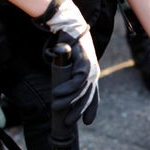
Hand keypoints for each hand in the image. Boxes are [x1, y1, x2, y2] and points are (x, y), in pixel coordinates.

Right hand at [38, 0, 100, 125]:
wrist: (70, 27)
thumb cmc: (68, 46)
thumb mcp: (69, 65)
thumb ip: (67, 77)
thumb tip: (58, 93)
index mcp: (91, 75)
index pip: (93, 96)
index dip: (90, 110)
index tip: (86, 123)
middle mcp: (94, 73)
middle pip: (87, 97)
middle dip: (77, 111)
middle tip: (67, 122)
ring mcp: (91, 67)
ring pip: (82, 90)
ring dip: (68, 101)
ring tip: (56, 107)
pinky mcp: (85, 61)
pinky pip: (78, 79)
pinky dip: (67, 87)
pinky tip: (57, 93)